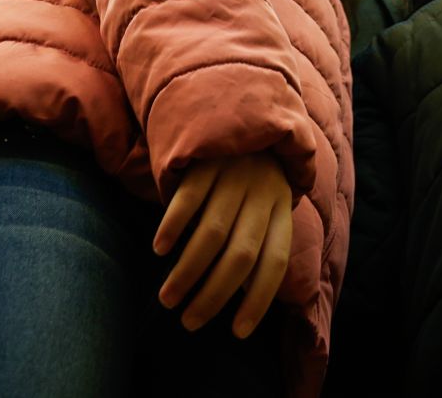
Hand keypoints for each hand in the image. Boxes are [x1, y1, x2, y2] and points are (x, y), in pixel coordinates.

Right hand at [155, 153, 293, 336]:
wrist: (238, 109)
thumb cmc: (249, 176)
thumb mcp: (266, 203)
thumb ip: (259, 241)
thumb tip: (241, 298)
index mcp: (281, 208)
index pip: (275, 262)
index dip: (258, 300)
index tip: (237, 332)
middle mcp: (261, 192)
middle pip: (240, 256)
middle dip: (213, 296)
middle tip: (188, 321)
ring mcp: (234, 174)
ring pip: (212, 235)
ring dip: (187, 273)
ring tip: (168, 298)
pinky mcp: (206, 160)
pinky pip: (188, 200)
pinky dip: (173, 228)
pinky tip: (160, 250)